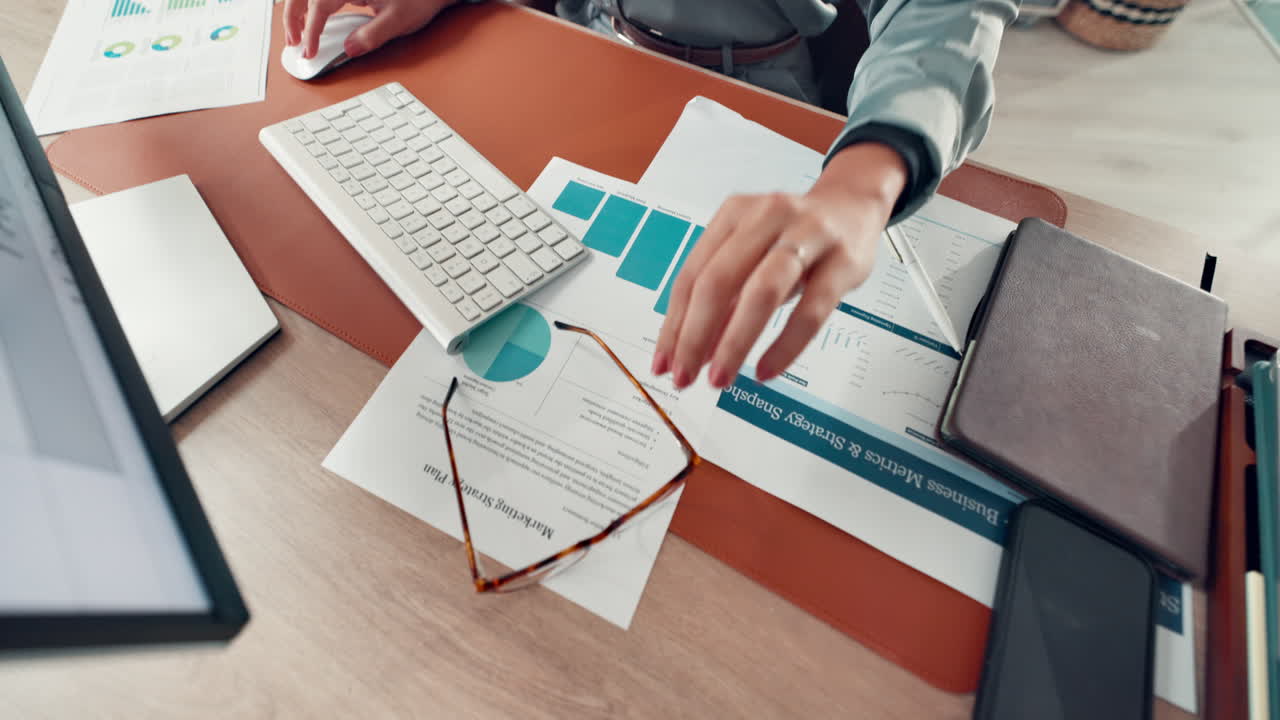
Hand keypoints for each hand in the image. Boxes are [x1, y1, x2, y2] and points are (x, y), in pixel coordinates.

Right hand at [284, 0, 457, 59]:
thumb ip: (373, 35)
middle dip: (294, 17)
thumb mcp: (399, 20)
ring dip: (298, 11)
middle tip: (294, 43)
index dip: (312, 30)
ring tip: (297, 35)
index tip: (309, 50)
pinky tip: (311, 23)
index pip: (320, 5)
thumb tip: (350, 49)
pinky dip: (311, 7)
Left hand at [652, 142, 907, 389]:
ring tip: (720, 378)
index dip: (674, 324)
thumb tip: (694, 352)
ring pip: (762, 292)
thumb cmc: (794, 238)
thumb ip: (725, 299)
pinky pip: (811, 310)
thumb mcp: (752, 256)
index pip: (692, 275)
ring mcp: (807, 235)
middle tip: (686, 377)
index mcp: (733, 215)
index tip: (663, 364)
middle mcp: (766, 217)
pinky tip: (766, 370)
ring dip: (734, 341)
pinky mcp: (842, 261)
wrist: (854, 206)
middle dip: (695, 336)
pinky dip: (785, 345)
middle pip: (719, 281)